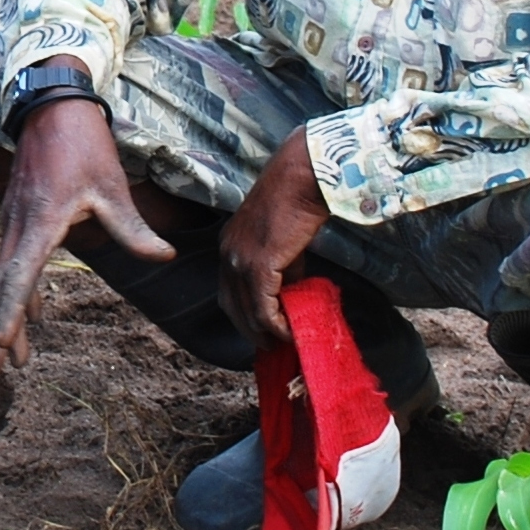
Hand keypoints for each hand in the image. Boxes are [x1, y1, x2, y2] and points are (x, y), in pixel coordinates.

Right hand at [0, 79, 173, 371]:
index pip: (18, 279)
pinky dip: (16, 293)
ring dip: (3, 318)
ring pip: (1, 280)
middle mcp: (18, 228)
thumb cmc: (83, 145)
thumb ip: (132, 229)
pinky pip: (11, 264)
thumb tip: (162, 258)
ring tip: (10, 357)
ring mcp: (13, 223)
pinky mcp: (18, 218)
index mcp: (40, 224)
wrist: (51, 106)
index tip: (2, 344)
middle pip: (0, 290)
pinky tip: (33, 313)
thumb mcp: (112, 188)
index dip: (9, 314)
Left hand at [216, 129, 331, 347]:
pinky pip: (263, 306)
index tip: (260, 333)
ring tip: (282, 345)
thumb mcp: (282, 240)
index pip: (228, 291)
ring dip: (264, 333)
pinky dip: (275, 324)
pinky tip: (289, 333)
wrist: (303, 179)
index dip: (243, 316)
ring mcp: (239, 259)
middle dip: (250, 331)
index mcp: (228, 246)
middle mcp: (227, 254)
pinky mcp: (258, 264)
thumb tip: (291, 293)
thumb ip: (283, 267)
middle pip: (231, 306)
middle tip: (270, 349)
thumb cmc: (297, 203)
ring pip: (247, 310)